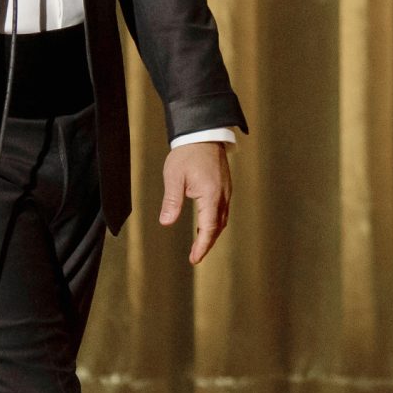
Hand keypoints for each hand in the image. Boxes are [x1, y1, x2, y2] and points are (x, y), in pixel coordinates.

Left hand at [159, 142, 231, 265]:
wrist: (203, 133)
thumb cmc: (187, 153)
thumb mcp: (174, 177)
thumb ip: (172, 201)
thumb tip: (166, 222)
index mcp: (211, 195)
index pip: (209, 227)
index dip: (202, 245)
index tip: (194, 258)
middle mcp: (222, 195)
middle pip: (218, 227)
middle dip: (207, 243)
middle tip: (195, 256)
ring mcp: (226, 191)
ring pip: (221, 219)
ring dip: (211, 233)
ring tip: (199, 245)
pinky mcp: (224, 187)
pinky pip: (222, 210)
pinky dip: (214, 222)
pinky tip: (205, 225)